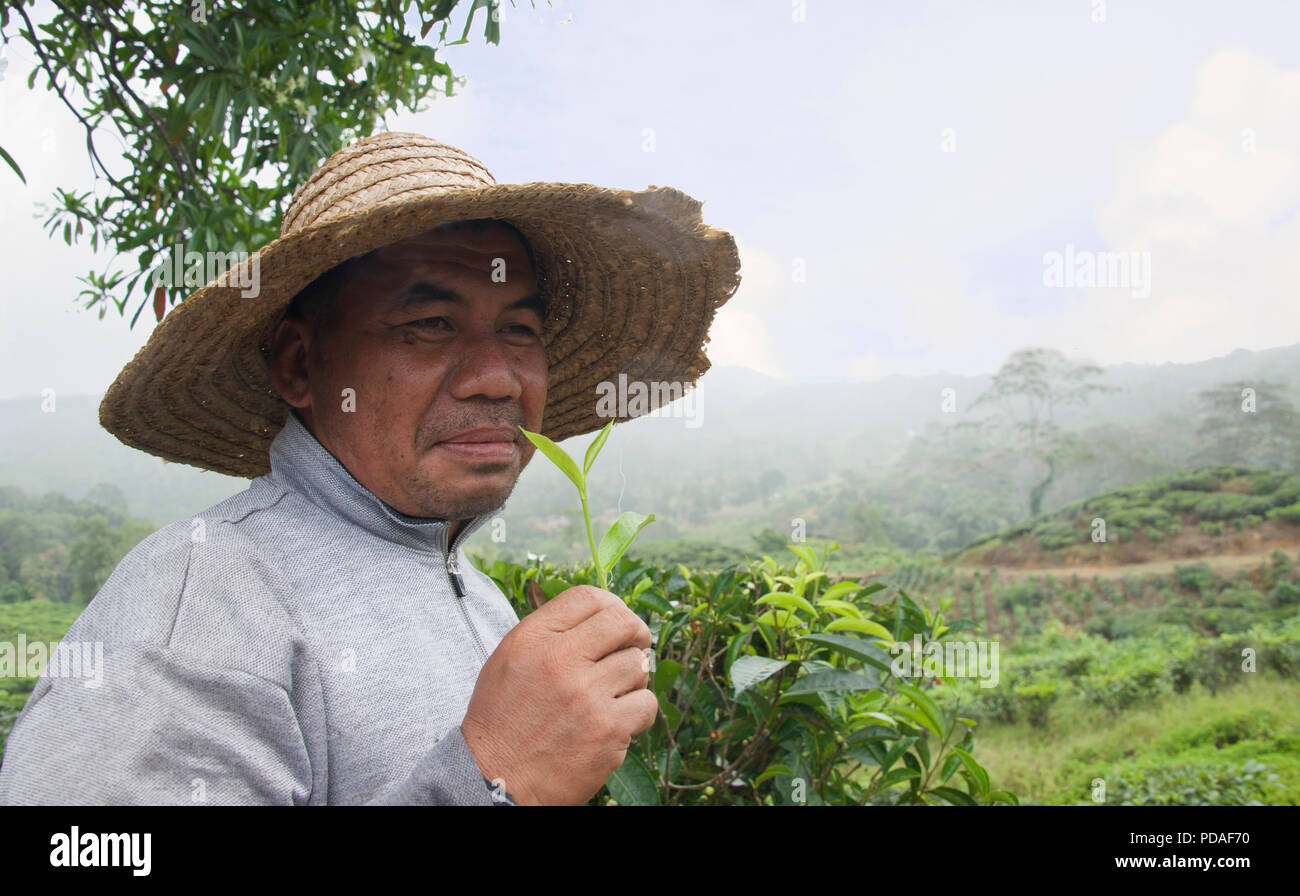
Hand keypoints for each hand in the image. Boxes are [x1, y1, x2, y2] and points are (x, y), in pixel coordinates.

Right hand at [460, 585, 657, 804]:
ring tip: (613, 694)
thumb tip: (601, 616)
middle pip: (623, 622)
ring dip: (633, 678)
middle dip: (636, 633)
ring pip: (638, 665)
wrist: (495, 779)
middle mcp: (559, 660)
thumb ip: (551, 632)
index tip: (617, 622)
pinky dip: (638, 712)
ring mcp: (586, 695)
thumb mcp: (511, 659)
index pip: (588, 597)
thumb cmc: (504, 719)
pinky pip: (646, 704)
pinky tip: (618, 720)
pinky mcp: (607, 729)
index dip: (611, 604)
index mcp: (533, 638)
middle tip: (636, 646)